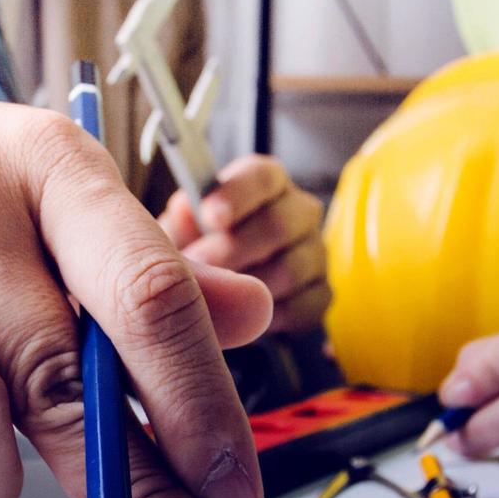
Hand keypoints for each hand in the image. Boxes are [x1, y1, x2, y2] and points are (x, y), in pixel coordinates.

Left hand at [161, 155, 327, 333]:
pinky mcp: (320, 294)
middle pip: (279, 224)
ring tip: (212, 299)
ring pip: (290, 269)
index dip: (237, 194)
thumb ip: (181, 221)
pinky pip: (303, 307)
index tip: (210, 217)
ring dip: (245, 288)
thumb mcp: (178, 233)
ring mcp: (314, 253)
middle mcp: (298, 211)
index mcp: (264, 184)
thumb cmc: (195, 251)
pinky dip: (267, 318)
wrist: (212, 295)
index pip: (262, 177)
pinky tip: (241, 320)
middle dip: (231, 252)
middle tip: (196, 271)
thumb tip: (186, 212)